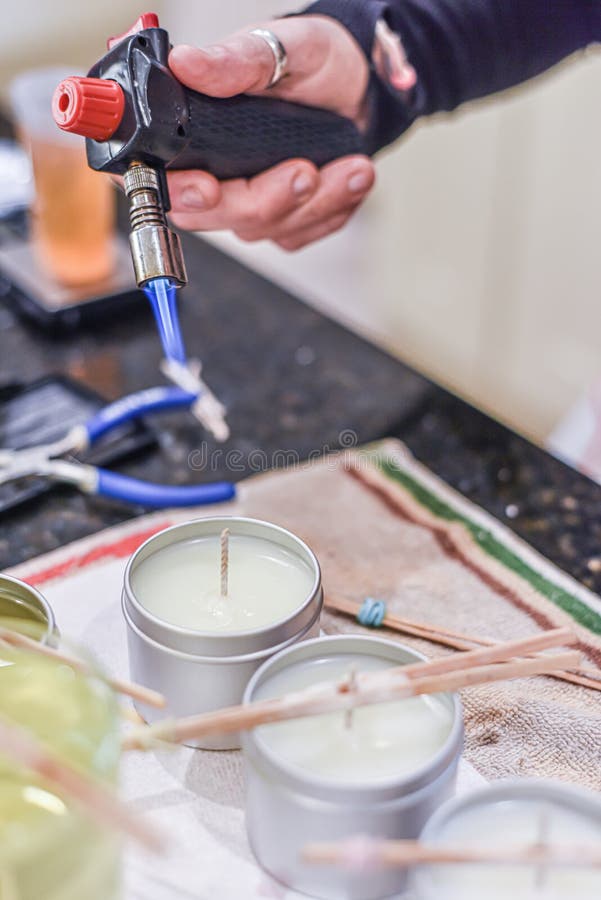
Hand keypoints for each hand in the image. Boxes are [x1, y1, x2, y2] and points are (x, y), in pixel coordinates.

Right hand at [167, 15, 375, 250]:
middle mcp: (210, 174)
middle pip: (215, 215)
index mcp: (188, 131)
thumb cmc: (311, 64)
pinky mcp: (281, 221)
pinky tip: (350, 179)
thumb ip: (233, 60)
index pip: (156, 178)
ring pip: (264, 227)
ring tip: (351, 168)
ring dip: (313, 201)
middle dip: (265, 199)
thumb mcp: (277, 47)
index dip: (176, 191)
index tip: (208, 187)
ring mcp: (246, 203)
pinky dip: (331, 209)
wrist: (357, 86)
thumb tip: (185, 63)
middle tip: (303, 171)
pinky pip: (298, 234)